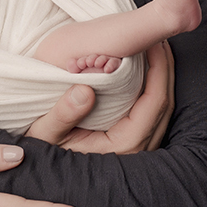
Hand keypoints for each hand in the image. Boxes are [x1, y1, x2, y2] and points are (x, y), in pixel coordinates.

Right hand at [26, 41, 173, 152]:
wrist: (41, 170)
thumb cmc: (42, 150)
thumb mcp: (45, 131)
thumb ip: (62, 114)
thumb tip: (85, 90)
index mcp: (124, 146)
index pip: (154, 103)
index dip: (159, 70)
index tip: (153, 42)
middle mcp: (138, 148)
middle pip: (165, 102)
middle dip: (165, 67)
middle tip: (158, 36)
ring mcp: (139, 146)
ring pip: (162, 107)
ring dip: (161, 75)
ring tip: (154, 47)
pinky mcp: (134, 140)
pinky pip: (152, 110)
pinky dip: (152, 86)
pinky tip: (144, 68)